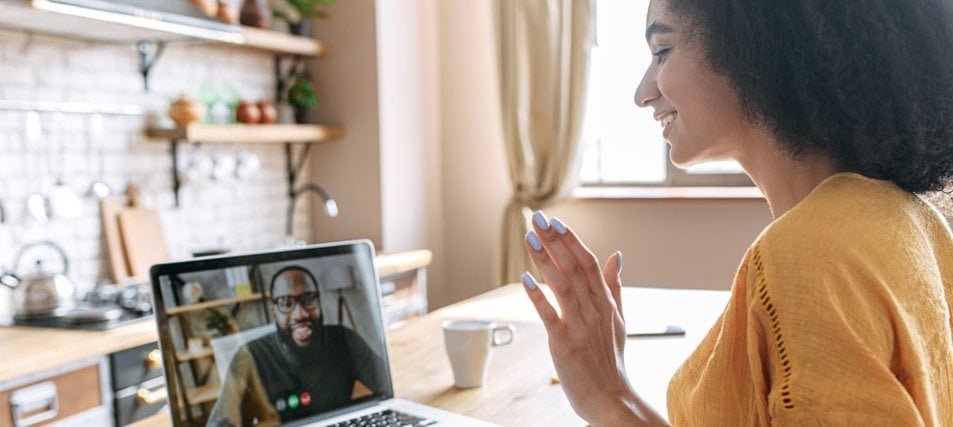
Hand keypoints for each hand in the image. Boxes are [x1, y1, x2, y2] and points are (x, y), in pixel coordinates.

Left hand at [521, 211, 666, 425]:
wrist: (612, 399)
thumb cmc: (612, 360)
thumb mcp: (620, 320)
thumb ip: (615, 286)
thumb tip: (617, 255)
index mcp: (606, 302)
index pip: (589, 262)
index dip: (571, 240)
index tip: (555, 221)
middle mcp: (594, 310)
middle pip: (574, 267)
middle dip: (555, 241)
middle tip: (537, 218)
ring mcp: (579, 326)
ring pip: (561, 285)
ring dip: (544, 260)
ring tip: (529, 238)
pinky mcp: (564, 343)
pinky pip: (549, 315)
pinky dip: (537, 296)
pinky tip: (525, 279)